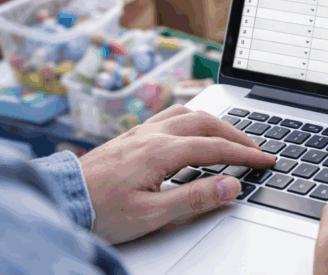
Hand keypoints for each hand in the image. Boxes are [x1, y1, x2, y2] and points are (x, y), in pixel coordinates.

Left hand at [79, 104, 274, 243]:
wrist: (61, 200)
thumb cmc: (101, 212)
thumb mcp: (152, 214)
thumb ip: (195, 198)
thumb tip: (231, 185)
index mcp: (162, 151)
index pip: (216, 148)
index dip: (245, 155)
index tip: (267, 160)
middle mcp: (152, 135)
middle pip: (206, 123)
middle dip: (236, 134)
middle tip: (255, 149)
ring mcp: (140, 132)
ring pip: (187, 113)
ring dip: (214, 123)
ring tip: (230, 136)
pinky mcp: (130, 137)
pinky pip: (168, 116)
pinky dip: (191, 119)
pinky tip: (190, 130)